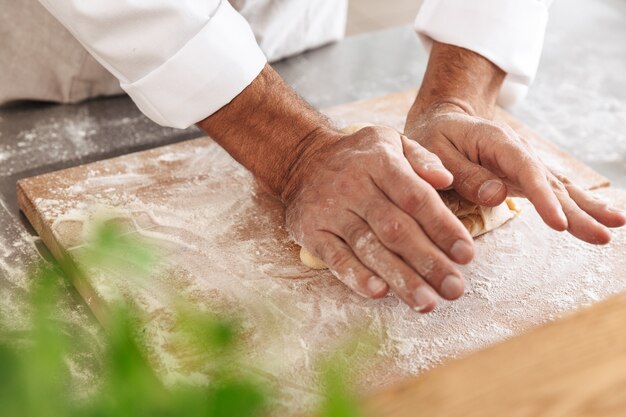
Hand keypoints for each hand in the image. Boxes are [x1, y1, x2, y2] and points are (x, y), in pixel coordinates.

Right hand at [281, 125, 474, 311]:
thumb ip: (423, 157)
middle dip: (427, 262)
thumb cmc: (358, 157)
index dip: (442, 227)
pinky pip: (335, 257)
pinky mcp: (310, 231)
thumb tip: (446, 179)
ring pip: (368, 247)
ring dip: (399, 278)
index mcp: (379, 161)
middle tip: (454, 289)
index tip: (466, 254)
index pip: (416, 197)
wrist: (301, 160)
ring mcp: (330, 210)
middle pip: (395, 228)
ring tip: (426, 303)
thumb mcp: (391, 141)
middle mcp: (353, 186)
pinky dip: (356, 276)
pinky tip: (380, 292)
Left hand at [405, 102, 625, 242]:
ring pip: (560, 187)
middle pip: (551, 183)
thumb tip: (498, 194)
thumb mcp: (434, 151)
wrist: (443, 118)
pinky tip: (600, 216)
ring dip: (587, 208)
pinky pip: (555, 189)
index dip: (544, 198)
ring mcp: (525, 163)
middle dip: (578, 210)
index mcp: (497, 142)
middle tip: (602, 235)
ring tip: (616, 225)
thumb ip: (464, 173)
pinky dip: (578, 203)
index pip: (526, 172)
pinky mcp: (525, 174)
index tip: (559, 223)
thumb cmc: (433, 136)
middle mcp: (518, 151)